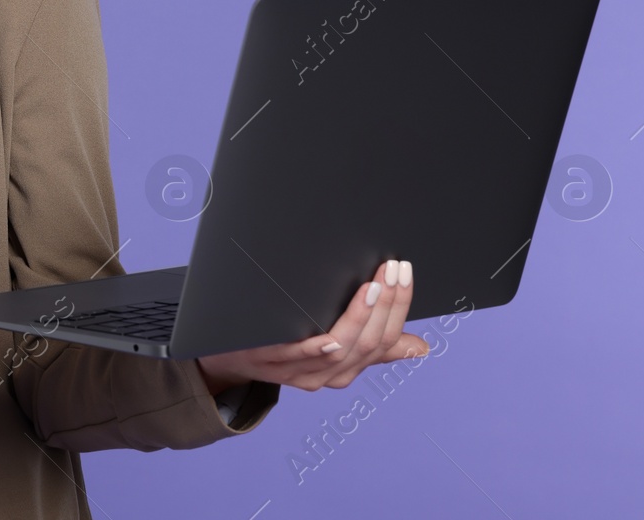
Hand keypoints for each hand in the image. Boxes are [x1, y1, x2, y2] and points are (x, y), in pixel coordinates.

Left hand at [196, 259, 428, 394]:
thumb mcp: (331, 342)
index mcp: (346, 368)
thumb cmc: (282, 340)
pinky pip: (302, 358)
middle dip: (387, 305)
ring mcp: (299, 372)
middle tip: (394, 269)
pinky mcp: (272, 363)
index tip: (405, 273)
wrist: (223, 353)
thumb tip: (420, 346)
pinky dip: (323, 349)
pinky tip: (335, 337)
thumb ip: (371, 342)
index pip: (385, 341)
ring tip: (374, 285)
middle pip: (368, 344)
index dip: (399, 308)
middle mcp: (327, 375)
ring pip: (342, 351)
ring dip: (362, 317)